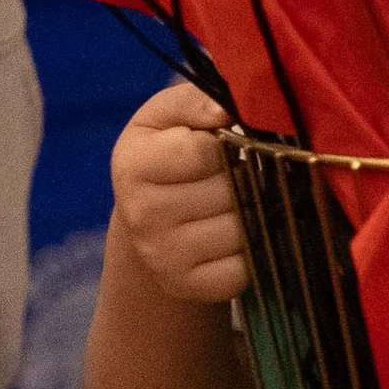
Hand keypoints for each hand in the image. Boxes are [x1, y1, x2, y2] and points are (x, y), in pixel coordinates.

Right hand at [109, 81, 249, 299]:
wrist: (152, 218)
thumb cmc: (169, 153)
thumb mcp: (170, 116)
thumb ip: (195, 101)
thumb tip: (224, 110)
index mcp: (133, 164)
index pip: (205, 151)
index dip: (226, 143)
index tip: (222, 144)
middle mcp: (141, 215)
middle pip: (229, 192)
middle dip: (244, 178)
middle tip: (235, 175)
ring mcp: (162, 257)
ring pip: (242, 230)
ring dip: (254, 214)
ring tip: (238, 202)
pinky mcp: (187, 286)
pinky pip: (243, 269)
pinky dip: (253, 252)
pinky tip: (238, 236)